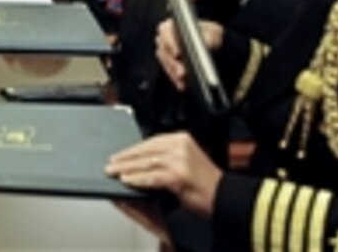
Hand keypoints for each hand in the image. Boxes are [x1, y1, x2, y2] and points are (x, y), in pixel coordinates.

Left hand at [106, 132, 221, 216]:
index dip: (132, 149)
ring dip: (126, 169)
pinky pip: (152, 176)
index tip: (119, 154)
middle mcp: (180, 146)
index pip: (150, 142)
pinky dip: (138, 179)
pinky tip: (127, 181)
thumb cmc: (207, 185)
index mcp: (181, 139)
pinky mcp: (178, 175)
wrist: (227, 198)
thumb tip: (140, 160)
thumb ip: (165, 158)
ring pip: (146, 163)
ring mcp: (179, 160)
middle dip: (125, 159)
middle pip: (145, 151)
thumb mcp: (185, 162)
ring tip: (113, 172)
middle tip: (110, 163)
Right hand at [154, 18, 222, 91]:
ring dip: (174, 73)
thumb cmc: (211, 36)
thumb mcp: (213, 33)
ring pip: (166, 63)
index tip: (178, 53)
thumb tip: (205, 44)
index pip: (166, 32)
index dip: (171, 43)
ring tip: (183, 80)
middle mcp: (165, 37)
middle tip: (182, 72)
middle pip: (164, 50)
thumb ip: (208, 37)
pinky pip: (169, 72)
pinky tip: (183, 85)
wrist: (214, 48)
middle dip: (173, 62)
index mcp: (172, 25)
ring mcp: (165, 51)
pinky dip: (176, 79)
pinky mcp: (168, 64)